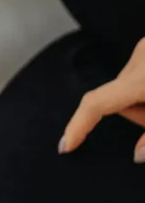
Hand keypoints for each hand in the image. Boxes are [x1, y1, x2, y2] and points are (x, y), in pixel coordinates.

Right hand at [60, 38, 144, 161]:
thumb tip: (137, 155)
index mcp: (143, 80)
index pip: (97, 103)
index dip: (78, 125)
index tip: (65, 145)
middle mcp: (139, 57)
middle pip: (117, 98)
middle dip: (134, 114)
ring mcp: (144, 48)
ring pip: (128, 87)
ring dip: (140, 101)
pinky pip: (137, 74)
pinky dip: (143, 89)